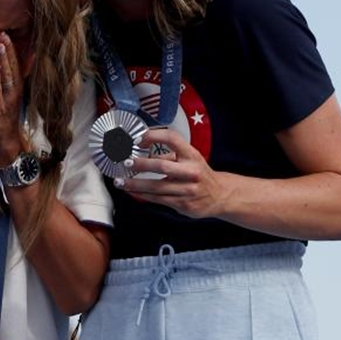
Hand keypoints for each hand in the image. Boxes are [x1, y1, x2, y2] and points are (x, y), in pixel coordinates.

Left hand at [0, 34, 25, 166]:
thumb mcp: (6, 91)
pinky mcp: (1, 108)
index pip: (11, 61)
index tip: (2, 30)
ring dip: (4, 60)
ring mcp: (9, 98)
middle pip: (11, 64)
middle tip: (1, 31)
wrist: (4, 137)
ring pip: (7, 75)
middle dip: (6, 48)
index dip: (8, 46)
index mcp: (13, 83)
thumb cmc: (2, 112)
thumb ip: (10, 75)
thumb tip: (22, 58)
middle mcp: (14, 88)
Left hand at [114, 127, 228, 218]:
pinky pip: (158, 199)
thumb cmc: (199, 174)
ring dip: (135, 184)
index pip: (172, 139)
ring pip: (156, 187)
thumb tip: (143, 151)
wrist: (219, 195)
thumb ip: (169, 155)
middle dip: (141, 164)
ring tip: (120, 181)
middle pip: (162, 166)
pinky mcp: (182, 203)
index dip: (154, 136)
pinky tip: (132, 191)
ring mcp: (187, 189)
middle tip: (126, 162)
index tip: (138, 138)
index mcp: (191, 155)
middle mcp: (191, 171)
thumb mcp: (190, 158)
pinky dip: (142, 195)